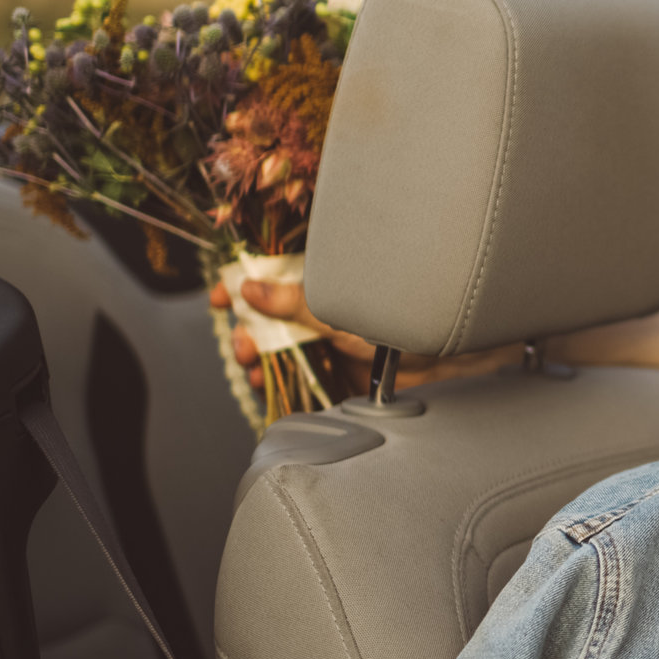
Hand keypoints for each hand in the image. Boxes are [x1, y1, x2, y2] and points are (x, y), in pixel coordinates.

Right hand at [207, 278, 444, 397]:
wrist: (439, 364)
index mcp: (323, 283)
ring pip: (271, 347)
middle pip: (265, 316)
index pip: (273, 277)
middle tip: (241, 340)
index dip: (242, 284)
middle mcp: (319, 311)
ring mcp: (321, 342)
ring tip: (251, 362)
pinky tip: (261, 381)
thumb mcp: (340, 309)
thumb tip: (250, 288)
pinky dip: (268, 379)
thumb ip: (295, 301)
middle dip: (244, 327)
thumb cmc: (403, 323)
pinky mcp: (326, 374)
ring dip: (252, 355)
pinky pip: (286, 376)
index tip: (219, 295)